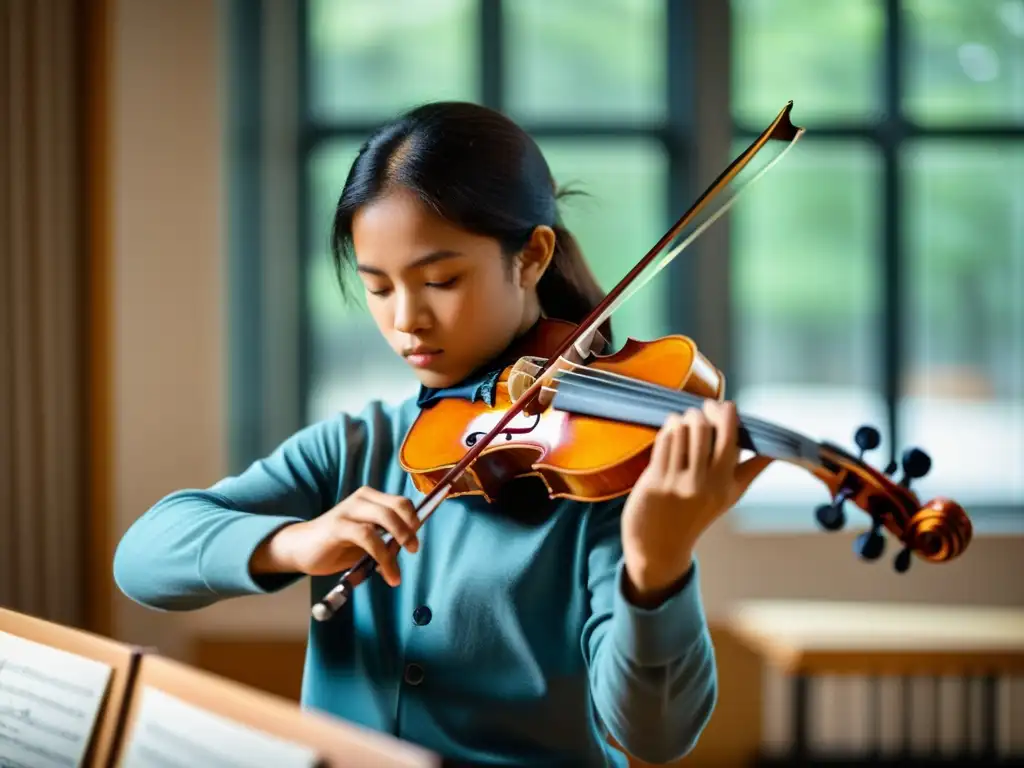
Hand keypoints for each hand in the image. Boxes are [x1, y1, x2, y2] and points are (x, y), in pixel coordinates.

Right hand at [249, 486, 420, 586]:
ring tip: (397, 571)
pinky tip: (387, 573)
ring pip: (384, 519)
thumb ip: (386, 539)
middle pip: (397, 506)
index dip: (414, 519)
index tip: (416, 540)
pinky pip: (368, 536)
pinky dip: (382, 556)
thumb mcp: (366, 540)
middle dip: (409, 530)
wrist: (300, 549)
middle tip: (413, 550)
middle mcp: (361, 499)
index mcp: (370, 498)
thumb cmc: (336, 545)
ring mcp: (348, 510)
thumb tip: (408, 545)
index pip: (401, 502)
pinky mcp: (338, 525)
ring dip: (397, 544)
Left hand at [621, 400, 771, 605]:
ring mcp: (679, 483)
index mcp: (727, 484)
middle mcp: (705, 484)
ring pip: (682, 430)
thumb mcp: (730, 496)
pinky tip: (669, 431)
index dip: (726, 413)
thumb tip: (778, 450)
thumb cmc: (696, 515)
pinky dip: (667, 429)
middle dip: (702, 412)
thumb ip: (751, 470)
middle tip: (699, 412)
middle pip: (705, 427)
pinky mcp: (656, 481)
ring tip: (682, 422)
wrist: (660, 546)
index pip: (732, 436)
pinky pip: (664, 441)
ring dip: (681, 419)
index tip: (722, 406)